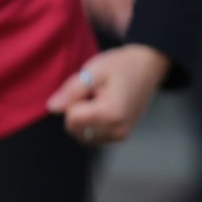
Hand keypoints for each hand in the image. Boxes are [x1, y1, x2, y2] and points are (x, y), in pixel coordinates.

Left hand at [47, 44, 170, 145]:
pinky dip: (90, 125)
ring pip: (81, 135)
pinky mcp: (120, 136)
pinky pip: (92, 137)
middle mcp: (117, 130)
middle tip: (95, 92)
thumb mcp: (95, 70)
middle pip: (75, 129)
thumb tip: (51, 108)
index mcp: (112, 114)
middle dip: (77, 111)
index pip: (71, 118)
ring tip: (99, 99)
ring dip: (83, 119)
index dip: (74, 100)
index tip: (90, 88)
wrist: (149, 66)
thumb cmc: (122, 65)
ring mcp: (120, 135)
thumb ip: (72, 90)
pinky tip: (102, 108)